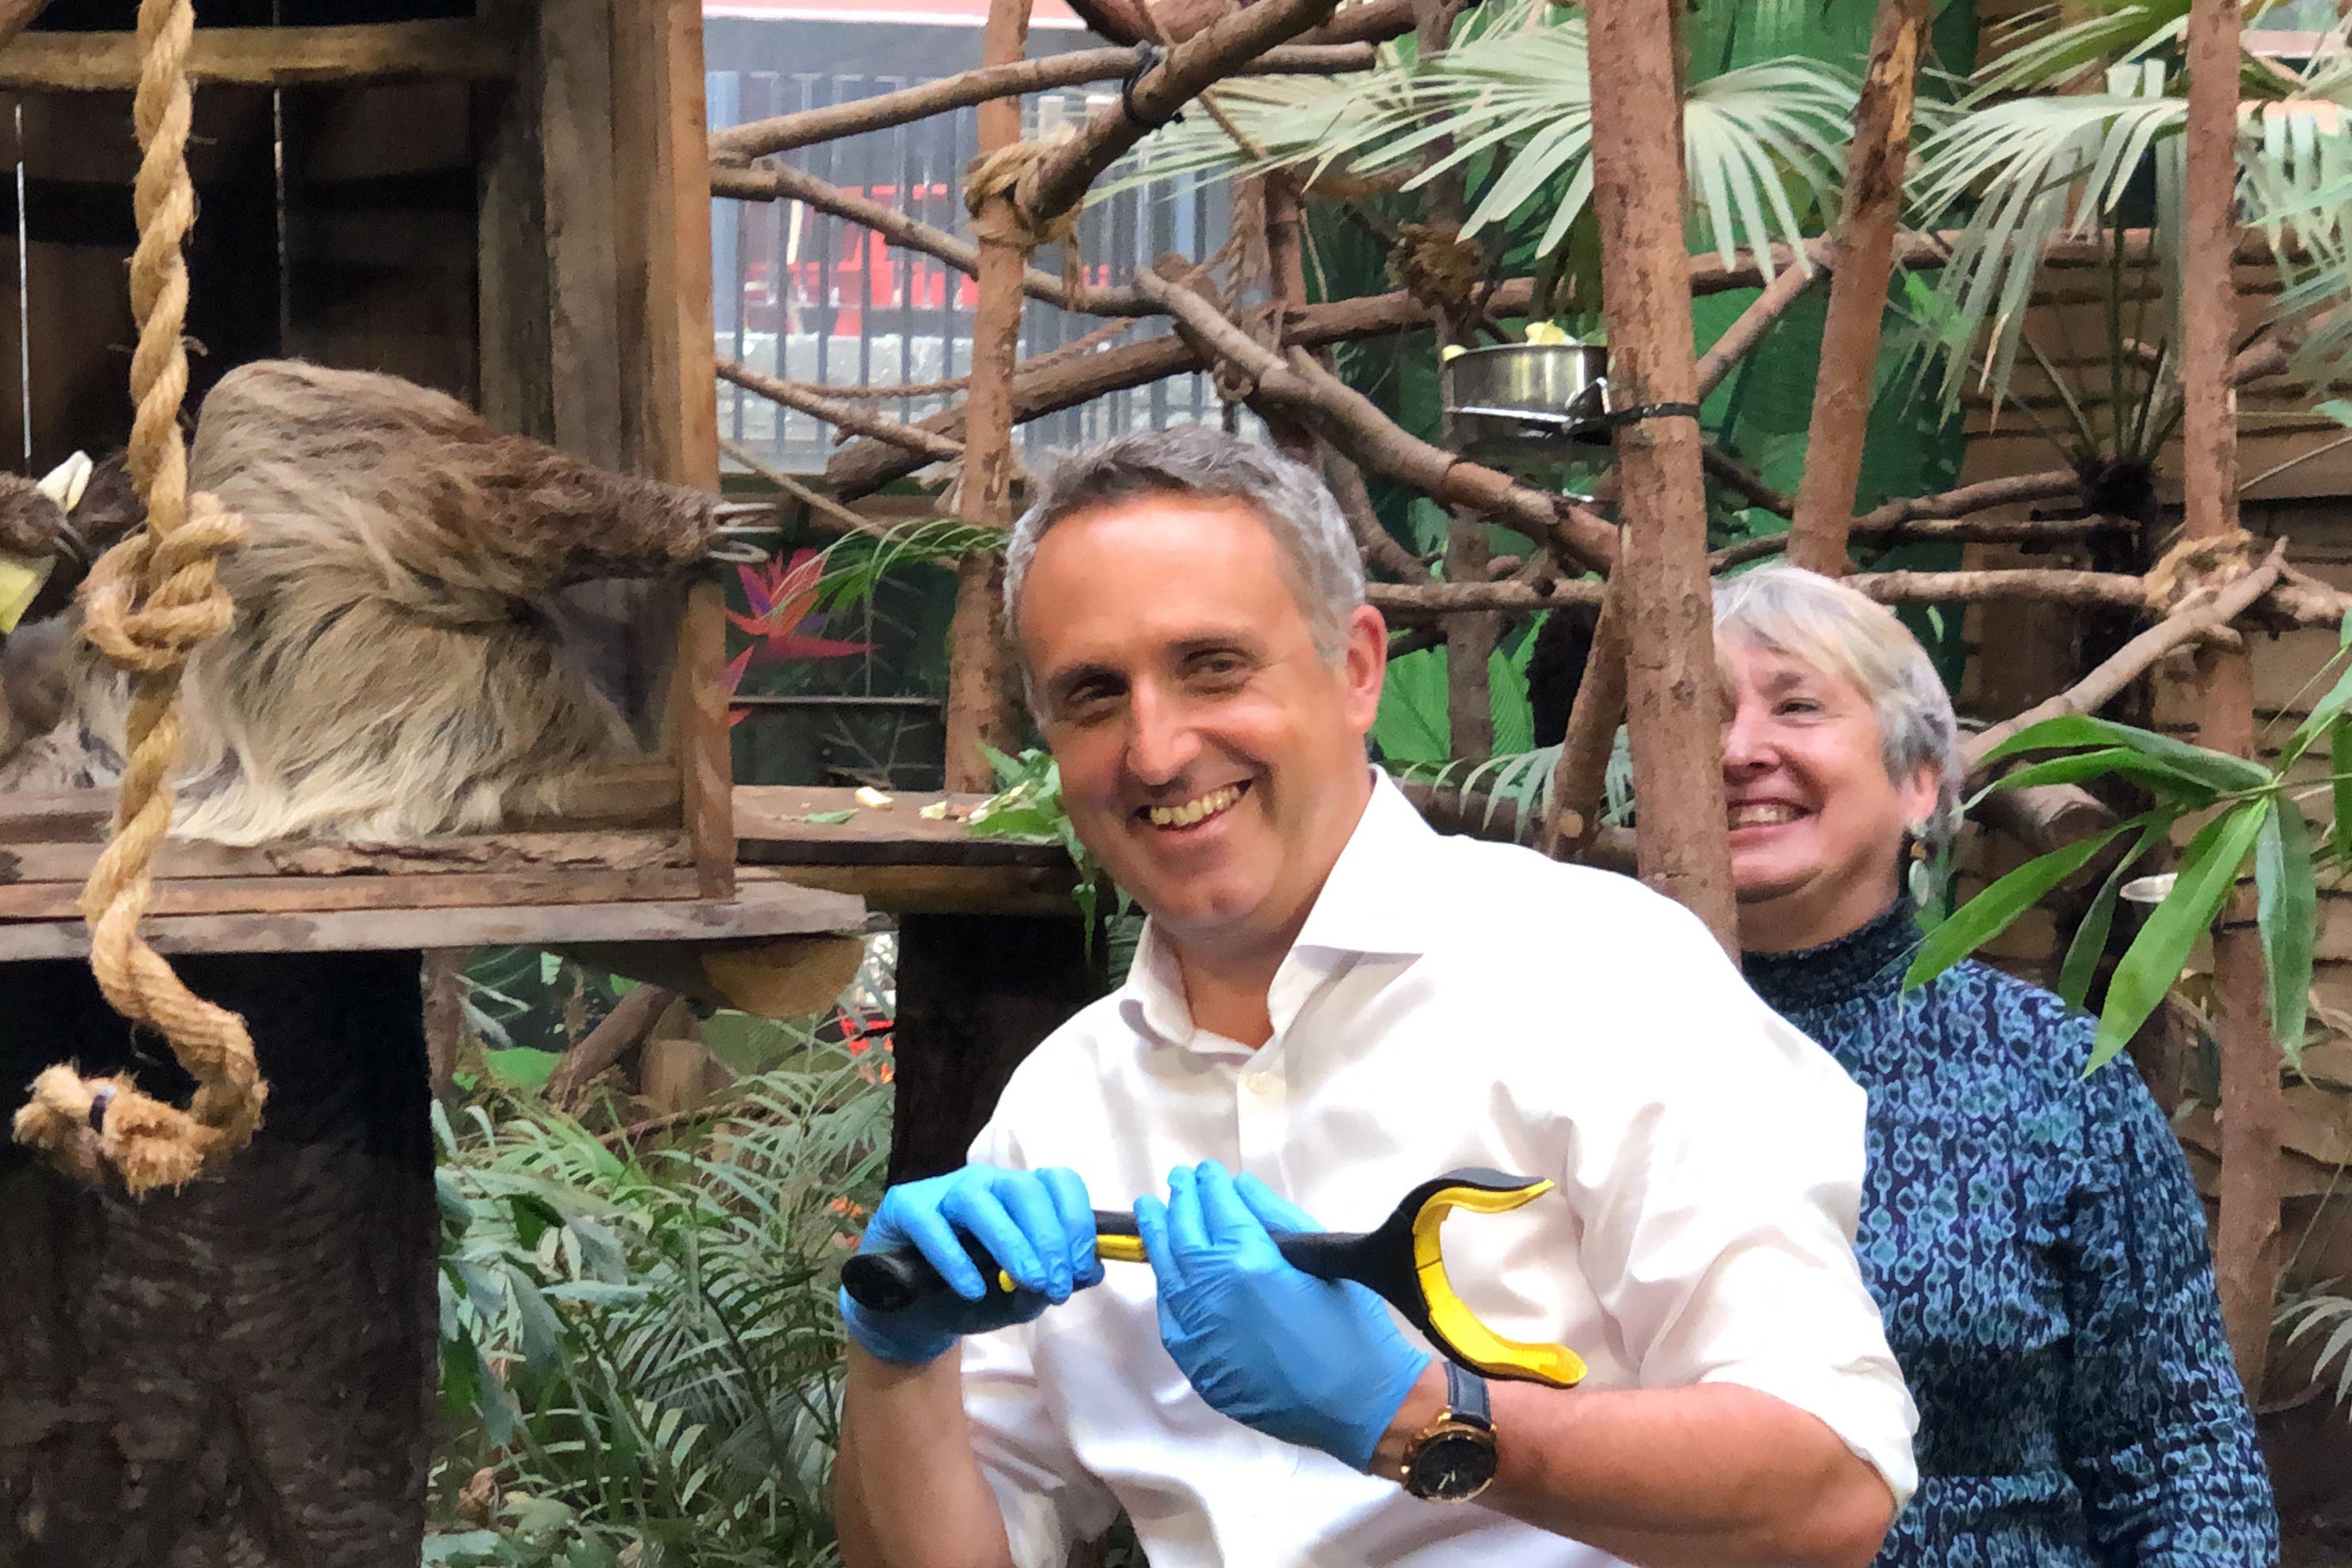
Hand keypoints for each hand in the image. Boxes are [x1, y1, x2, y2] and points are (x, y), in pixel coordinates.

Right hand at [839, 1164, 1103, 1365]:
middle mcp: (986, 1184)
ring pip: (979, 1200)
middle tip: (1055, 1284)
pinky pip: (931, 1224)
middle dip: (1048, 1237)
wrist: (911, 1314)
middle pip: (1024, 1188)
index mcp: (1019, 1196)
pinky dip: (955, 1258)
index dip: (1076, 1220)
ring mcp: (944, 1191)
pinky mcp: (906, 1207)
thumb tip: (1092, 1273)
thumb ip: (1050, 1285)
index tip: (1081, 1267)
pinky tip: (972, 1290)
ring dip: (1011, 1243)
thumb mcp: (1018, 1299)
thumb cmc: (971, 1295)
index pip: (1058, 1182)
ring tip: (1027, 1283)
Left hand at [1136, 1162, 1430, 1470]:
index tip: (1206, 1171)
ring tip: (1153, 1211)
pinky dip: (1167, 1288)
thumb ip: (1276, 1218)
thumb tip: (1240, 1189)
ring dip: (1160, 1239)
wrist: (1360, 1404)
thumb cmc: (1353, 1327)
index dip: (1210, 1186)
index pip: (1218, 1210)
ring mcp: (1201, 1335)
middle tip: (1178, 1181)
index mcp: (1249, 1263)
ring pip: (1168, 1276)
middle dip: (1179, 1204)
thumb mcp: (1323, 1258)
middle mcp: (1213, 1296)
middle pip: (1184, 1238)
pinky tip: (1167, 1272)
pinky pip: (1172, 1319)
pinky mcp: (1199, 1368)